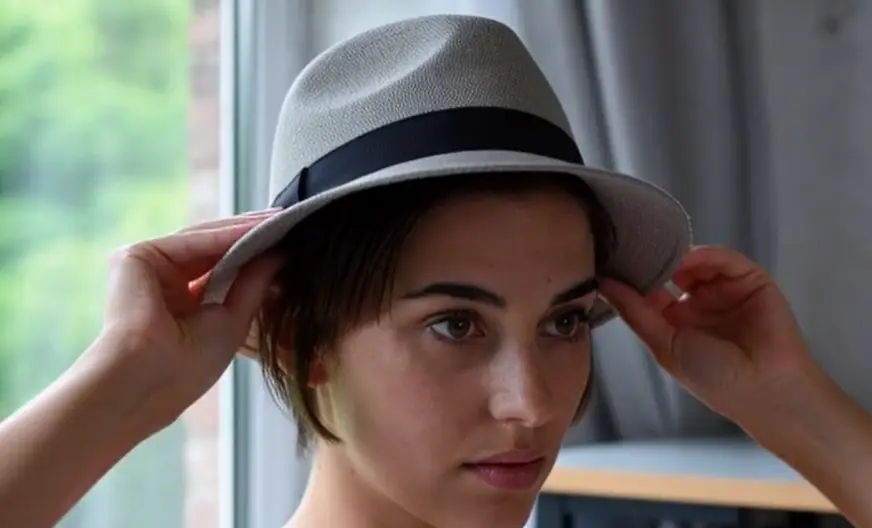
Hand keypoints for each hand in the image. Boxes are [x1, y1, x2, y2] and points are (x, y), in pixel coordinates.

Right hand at [95, 209, 280, 434]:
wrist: (148, 378)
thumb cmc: (187, 367)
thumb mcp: (233, 320)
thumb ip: (254, 284)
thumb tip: (280, 254)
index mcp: (177, 304)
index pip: (220, 269)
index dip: (254, 255)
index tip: (289, 243)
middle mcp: (159, 283)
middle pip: (211, 250)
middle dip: (250, 236)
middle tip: (287, 220)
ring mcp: (146, 268)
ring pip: (203, 241)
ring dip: (242, 229)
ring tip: (278, 219)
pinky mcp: (135, 256)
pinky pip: (191, 241)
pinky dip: (224, 235)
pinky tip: (255, 228)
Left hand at [599, 245, 821, 428]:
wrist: (766, 389)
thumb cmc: (711, 376)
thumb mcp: (664, 344)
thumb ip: (634, 311)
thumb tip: (602, 282)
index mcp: (675, 320)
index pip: (648, 289)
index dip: (631, 276)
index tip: (607, 259)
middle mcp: (697, 301)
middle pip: (670, 270)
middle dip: (653, 260)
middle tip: (632, 246)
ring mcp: (723, 289)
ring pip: (696, 261)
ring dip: (678, 256)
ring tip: (661, 254)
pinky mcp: (750, 280)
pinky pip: (726, 260)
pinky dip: (708, 254)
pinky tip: (691, 257)